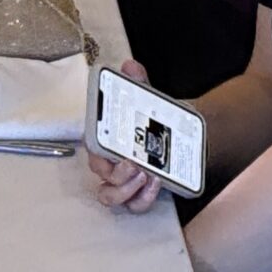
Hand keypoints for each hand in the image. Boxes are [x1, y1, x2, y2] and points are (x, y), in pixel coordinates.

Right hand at [88, 61, 168, 210]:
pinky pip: (134, 205)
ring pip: (111, 196)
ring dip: (126, 189)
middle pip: (100, 175)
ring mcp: (122, 182)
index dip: (97, 150)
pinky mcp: (138, 194)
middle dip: (115, 173)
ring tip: (147, 176)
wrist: (181, 137)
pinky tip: (156, 184)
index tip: (113, 148)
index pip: (91, 147)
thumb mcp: (148, 100)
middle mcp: (108, 163)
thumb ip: (139, 83)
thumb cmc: (155, 122)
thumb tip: (130, 66)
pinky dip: (143, 198)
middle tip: (135, 164)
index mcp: (104, 140)